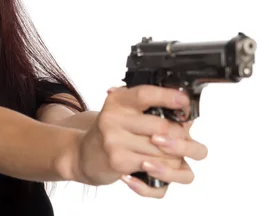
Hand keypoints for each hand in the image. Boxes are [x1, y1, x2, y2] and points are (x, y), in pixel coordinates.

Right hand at [73, 85, 207, 197]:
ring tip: (171, 156)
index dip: (168, 97)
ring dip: (174, 158)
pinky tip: (155, 169)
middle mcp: (114, 118)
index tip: (184, 101)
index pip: (145, 94)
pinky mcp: (119, 161)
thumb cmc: (112, 131)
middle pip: (162, 127)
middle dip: (179, 136)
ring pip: (163, 153)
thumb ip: (149, 107)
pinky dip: (162, 174)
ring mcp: (115, 141)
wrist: (83, 155)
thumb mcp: (124, 111)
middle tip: (183, 139)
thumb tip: (185, 112)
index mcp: (118, 100)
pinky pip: (155, 171)